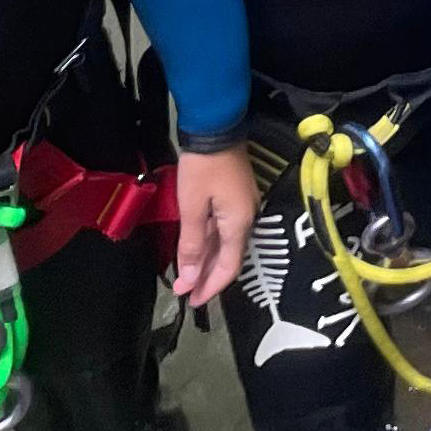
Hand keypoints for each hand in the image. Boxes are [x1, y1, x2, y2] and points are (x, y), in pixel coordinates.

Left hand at [168, 147, 256, 307]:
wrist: (216, 127)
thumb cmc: (202, 166)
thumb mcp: (192, 206)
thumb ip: (192, 243)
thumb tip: (189, 277)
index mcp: (238, 224)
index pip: (228, 267)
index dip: (210, 287)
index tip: (192, 302)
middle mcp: (245, 219)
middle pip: (227, 258)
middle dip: (205, 278)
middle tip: (185, 294)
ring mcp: (241, 208)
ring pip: (224, 245)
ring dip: (206, 262)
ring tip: (186, 277)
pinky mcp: (234, 198)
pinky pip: (223, 230)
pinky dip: (208, 245)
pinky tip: (195, 251)